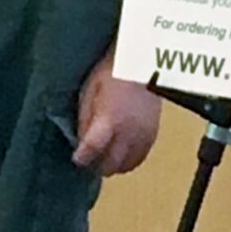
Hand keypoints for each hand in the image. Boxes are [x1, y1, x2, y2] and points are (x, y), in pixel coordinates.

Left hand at [73, 49, 159, 175]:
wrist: (143, 65)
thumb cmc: (112, 74)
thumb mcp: (89, 92)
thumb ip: (85, 119)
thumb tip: (81, 141)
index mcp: (109, 120)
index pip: (92, 150)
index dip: (82, 158)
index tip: (77, 159)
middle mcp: (127, 133)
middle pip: (110, 164)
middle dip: (96, 165)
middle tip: (89, 160)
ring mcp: (142, 136)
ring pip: (126, 166)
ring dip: (113, 165)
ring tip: (104, 158)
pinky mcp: (153, 135)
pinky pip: (140, 159)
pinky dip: (128, 161)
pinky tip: (121, 154)